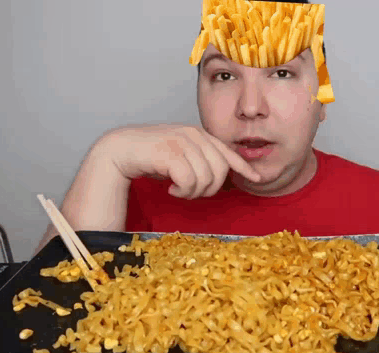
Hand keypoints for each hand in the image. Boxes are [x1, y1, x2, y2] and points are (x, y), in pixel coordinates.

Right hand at [99, 124, 260, 198]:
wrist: (120, 150)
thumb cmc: (151, 157)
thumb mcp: (181, 157)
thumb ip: (200, 161)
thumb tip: (220, 178)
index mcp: (199, 134)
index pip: (228, 152)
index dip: (244, 167)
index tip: (257, 178)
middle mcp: (194, 135)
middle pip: (220, 171)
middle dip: (209, 189)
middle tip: (190, 192)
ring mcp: (182, 141)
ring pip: (206, 179)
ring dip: (192, 192)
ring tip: (178, 190)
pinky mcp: (171, 152)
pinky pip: (190, 181)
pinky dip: (182, 191)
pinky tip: (171, 188)